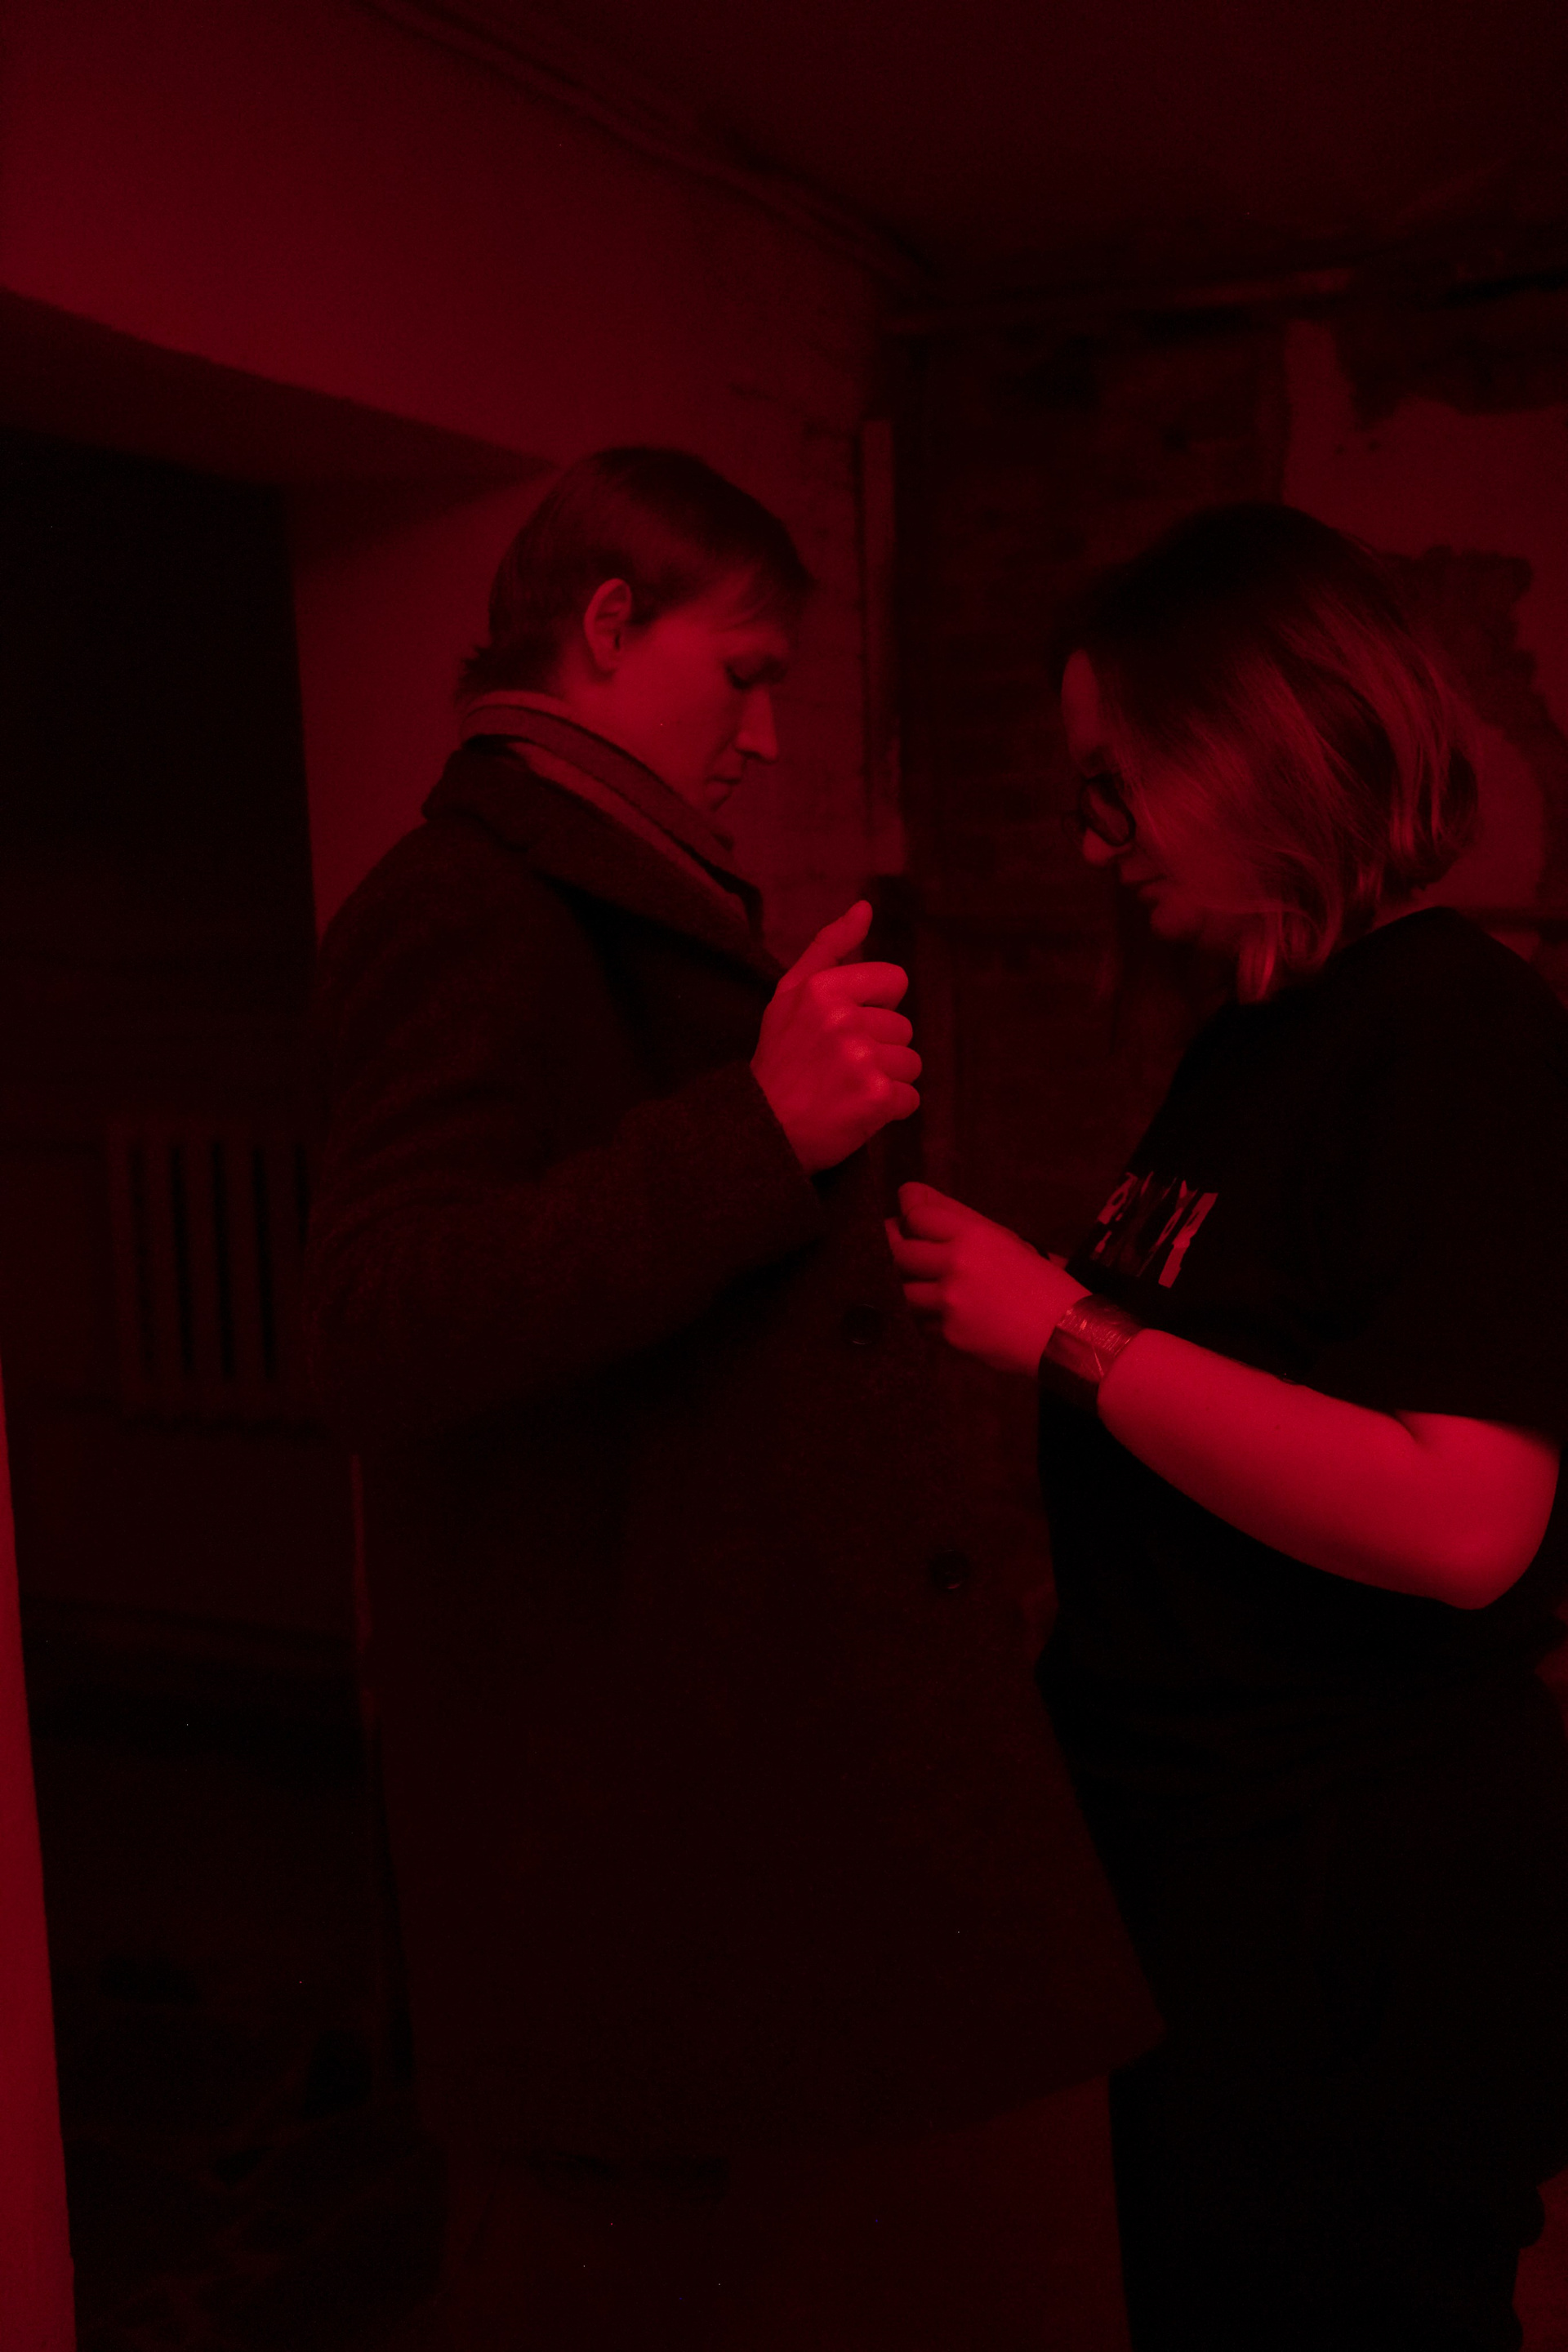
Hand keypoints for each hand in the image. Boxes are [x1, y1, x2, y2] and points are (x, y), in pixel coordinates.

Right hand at [751, 901, 920, 1173]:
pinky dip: (889, 1111)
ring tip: (846, 1091)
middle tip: (838, 1069)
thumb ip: (829, 946)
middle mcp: (842, 1018)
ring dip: (886, 1081)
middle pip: (903, 1028)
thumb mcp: (790, 994)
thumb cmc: (779, 1061)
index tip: (844, 1032)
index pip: (894, 982)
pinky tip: (856, 1113)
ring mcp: (861, 1058)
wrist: (760, 1131)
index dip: (874, 1009)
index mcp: (823, 987)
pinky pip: (911, 1098)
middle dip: (879, 1050)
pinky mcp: (876, 1097)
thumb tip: (865, 907)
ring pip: (910, 1063)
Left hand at [885, 1182, 1085, 1375]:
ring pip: (903, 1290)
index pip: (916, 1215)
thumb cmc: (1042, 1282)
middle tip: (902, 1252)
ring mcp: (949, 1301)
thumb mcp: (1006, 1240)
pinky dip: (927, 1317)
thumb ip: (956, 1219)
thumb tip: (910, 1194)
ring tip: (926, 1286)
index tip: (904, 1217)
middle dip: (895, 1251)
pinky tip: (946, 1314)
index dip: (906, 1215)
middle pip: (899, 1252)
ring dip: (910, 1287)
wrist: (1066, 1334)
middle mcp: (956, 1264)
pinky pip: (920, 1321)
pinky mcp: (949, 1334)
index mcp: (974, 1234)